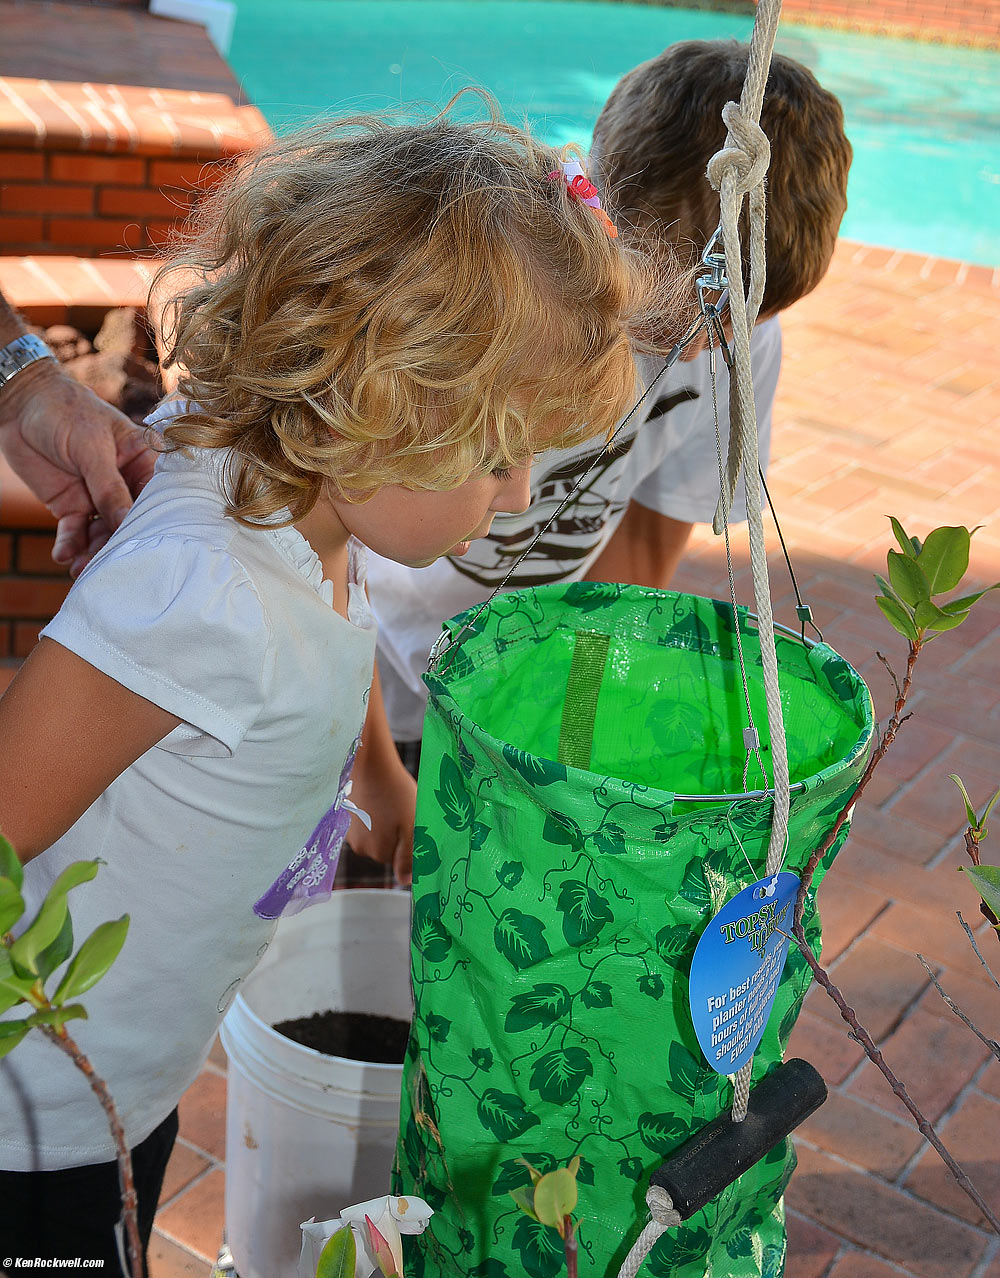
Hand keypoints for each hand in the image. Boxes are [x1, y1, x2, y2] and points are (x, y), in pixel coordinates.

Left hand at [0, 358, 155, 573]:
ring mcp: (98, 497)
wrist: (19, 406)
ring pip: (103, 533)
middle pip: (129, 522)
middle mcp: (124, 484)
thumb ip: (109, 487)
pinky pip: (75, 532)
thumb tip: (127, 522)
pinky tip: (64, 555)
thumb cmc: (65, 412)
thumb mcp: (91, 448)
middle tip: (111, 565)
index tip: (151, 546)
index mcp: (141, 463)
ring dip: (93, 552)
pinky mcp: (72, 506)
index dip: (155, 522)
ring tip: (82, 568)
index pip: (156, 497)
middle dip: (119, 544)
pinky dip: (70, 546)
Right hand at [347, 755, 416, 886]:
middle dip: (395, 834)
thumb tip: (405, 882)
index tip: (410, 824)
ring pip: (374, 836)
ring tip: (387, 802)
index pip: (400, 860)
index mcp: (379, 852)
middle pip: (386, 849)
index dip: (408, 843)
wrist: (370, 765)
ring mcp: (350, 834)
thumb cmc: (396, 793)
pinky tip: (375, 799)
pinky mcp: (344, 819)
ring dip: (382, 824)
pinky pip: (363, 825)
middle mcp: (361, 848)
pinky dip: (370, 815)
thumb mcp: (412, 825)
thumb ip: (410, 857)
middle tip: (401, 810)